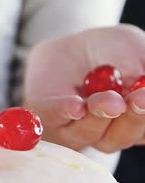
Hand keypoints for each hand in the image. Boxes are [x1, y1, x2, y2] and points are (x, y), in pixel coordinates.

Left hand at [24, 24, 144, 152]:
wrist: (70, 47)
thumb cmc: (111, 51)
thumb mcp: (131, 47)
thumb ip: (138, 65)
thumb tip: (143, 81)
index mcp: (137, 118)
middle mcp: (110, 132)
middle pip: (122, 136)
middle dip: (132, 119)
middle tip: (137, 102)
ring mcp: (77, 130)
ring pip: (89, 133)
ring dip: (98, 116)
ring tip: (104, 100)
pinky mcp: (47, 118)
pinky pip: (55, 119)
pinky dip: (64, 112)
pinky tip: (75, 106)